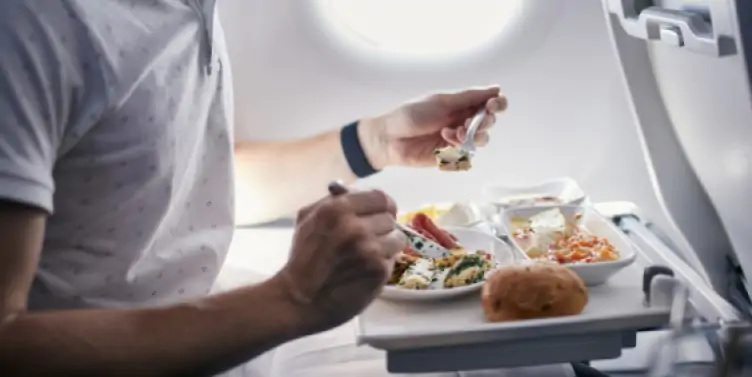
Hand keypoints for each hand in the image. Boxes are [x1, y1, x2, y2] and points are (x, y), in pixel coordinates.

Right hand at [275, 188, 406, 333]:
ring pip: (397, 237)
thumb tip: (352, 189)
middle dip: (381, 227)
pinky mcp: (378, 270)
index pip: (380, 197)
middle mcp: (355, 226)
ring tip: (369, 254)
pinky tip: (367, 269)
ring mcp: (369, 249)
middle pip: (389, 217)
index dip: (383, 205)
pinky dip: (384, 262)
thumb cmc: (303, 258)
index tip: (380, 213)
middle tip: (368, 238)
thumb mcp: (308, 219)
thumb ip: (332, 201)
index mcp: (337, 208)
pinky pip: (393, 258)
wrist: (299, 299)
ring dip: (387, 245)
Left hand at [359, 86, 507, 168]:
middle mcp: (463, 121)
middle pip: (489, 123)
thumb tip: (496, 88)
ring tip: (453, 132)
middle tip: (469, 122)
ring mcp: (457, 140)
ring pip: (481, 140)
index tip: (494, 104)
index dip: (498, 104)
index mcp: (461, 105)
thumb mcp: (441, 101)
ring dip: (472, 135)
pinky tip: (444, 142)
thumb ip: (468, 97)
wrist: (390, 138)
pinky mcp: (450, 157)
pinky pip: (466, 156)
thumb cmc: (411, 115)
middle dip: (485, 121)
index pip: (490, 104)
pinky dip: (459, 148)